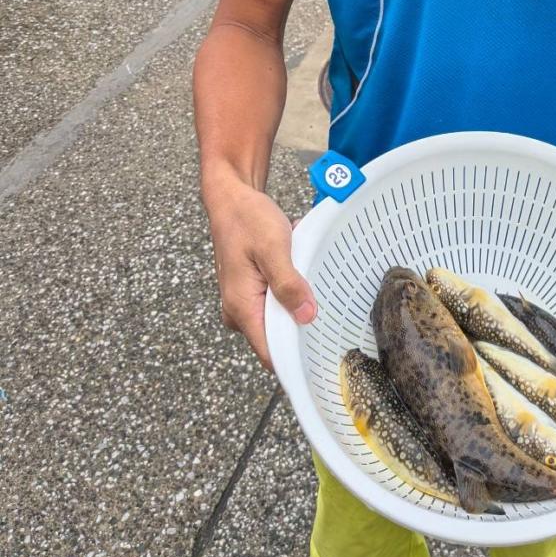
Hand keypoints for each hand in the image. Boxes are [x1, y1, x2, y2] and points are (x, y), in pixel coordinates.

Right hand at [204, 178, 315, 371]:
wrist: (231, 199)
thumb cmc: (247, 219)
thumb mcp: (273, 248)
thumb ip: (288, 284)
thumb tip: (306, 317)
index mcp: (241, 307)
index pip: (270, 353)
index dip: (295, 357)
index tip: (322, 352)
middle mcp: (238, 312)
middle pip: (278, 337)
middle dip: (301, 319)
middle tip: (319, 293)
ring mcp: (243, 302)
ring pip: (279, 317)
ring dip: (296, 297)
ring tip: (300, 267)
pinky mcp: (250, 292)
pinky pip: (276, 301)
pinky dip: (289, 286)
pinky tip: (294, 263)